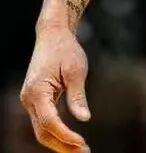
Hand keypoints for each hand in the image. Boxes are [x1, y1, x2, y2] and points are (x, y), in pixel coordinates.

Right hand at [20, 26, 90, 151]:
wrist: (52, 35)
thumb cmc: (65, 49)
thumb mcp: (76, 70)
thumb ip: (78, 96)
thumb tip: (84, 118)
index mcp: (37, 92)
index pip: (50, 122)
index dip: (66, 135)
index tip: (83, 144)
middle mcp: (29, 99)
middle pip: (43, 132)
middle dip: (62, 146)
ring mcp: (30, 101)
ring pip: (41, 129)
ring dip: (59, 142)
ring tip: (80, 150)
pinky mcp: (35, 100)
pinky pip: (43, 121)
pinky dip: (56, 132)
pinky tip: (70, 139)